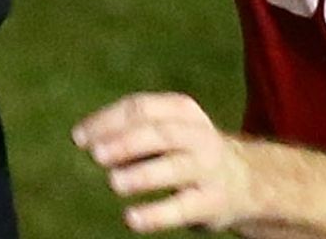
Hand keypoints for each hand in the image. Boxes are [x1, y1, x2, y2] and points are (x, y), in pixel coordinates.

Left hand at [72, 92, 256, 233]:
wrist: (245, 181)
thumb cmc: (187, 151)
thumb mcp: (169, 129)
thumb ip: (132, 128)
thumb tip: (84, 137)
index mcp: (183, 111)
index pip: (142, 108)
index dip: (108, 121)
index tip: (79, 138)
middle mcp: (198, 136)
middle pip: (159, 134)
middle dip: (126, 142)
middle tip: (96, 155)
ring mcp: (207, 169)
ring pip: (174, 168)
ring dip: (142, 175)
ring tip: (114, 182)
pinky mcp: (211, 202)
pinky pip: (182, 208)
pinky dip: (156, 214)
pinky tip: (131, 218)